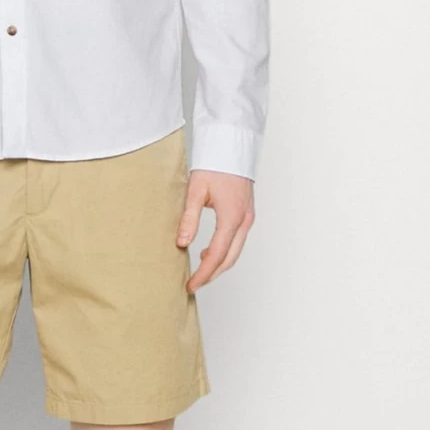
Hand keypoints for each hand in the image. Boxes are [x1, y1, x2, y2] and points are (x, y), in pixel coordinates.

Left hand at [176, 168, 254, 290]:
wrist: (232, 144)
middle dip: (212, 275)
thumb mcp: (196, 190)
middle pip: (230, 258)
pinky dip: (224, 252)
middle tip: (194, 285)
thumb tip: (181, 243)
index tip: (191, 285)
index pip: (217, 255)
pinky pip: (237, 240)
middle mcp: (244, 220)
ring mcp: (248, 217)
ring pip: (235, 251)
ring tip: (199, 271)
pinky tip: (209, 251)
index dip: (204, 273)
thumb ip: (189, 218)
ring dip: (219, 264)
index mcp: (232, 216)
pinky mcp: (246, 213)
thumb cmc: (214, 163)